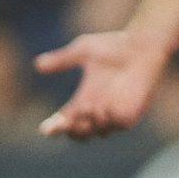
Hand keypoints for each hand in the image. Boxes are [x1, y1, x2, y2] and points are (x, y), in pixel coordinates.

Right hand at [34, 29, 174, 139]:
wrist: (141, 44)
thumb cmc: (114, 45)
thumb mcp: (83, 50)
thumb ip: (62, 60)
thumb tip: (37, 65)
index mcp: (84, 99)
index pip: (64, 120)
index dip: (54, 127)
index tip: (45, 128)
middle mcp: (97, 110)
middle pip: (78, 133)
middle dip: (70, 130)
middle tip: (66, 121)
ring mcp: (115, 113)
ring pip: (96, 132)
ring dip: (89, 124)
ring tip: (88, 106)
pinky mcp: (131, 113)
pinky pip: (117, 126)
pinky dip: (108, 121)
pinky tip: (104, 109)